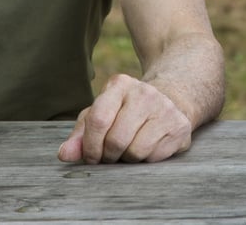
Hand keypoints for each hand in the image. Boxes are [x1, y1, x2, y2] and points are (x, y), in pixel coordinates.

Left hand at [57, 74, 191, 163]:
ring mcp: (165, 109)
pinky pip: (154, 157)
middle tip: (111, 156)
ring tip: (129, 149)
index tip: (92, 157)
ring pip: (136, 152)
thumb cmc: (126, 111)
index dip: (90, 146)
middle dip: (109, 156)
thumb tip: (65, 155)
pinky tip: (148, 147)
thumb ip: (80, 134)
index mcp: (120, 85)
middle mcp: (145, 92)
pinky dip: (146, 160)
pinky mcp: (180, 127)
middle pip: (116, 140)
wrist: (170, 101)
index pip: (98, 120)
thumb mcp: (100, 114)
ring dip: (127, 159)